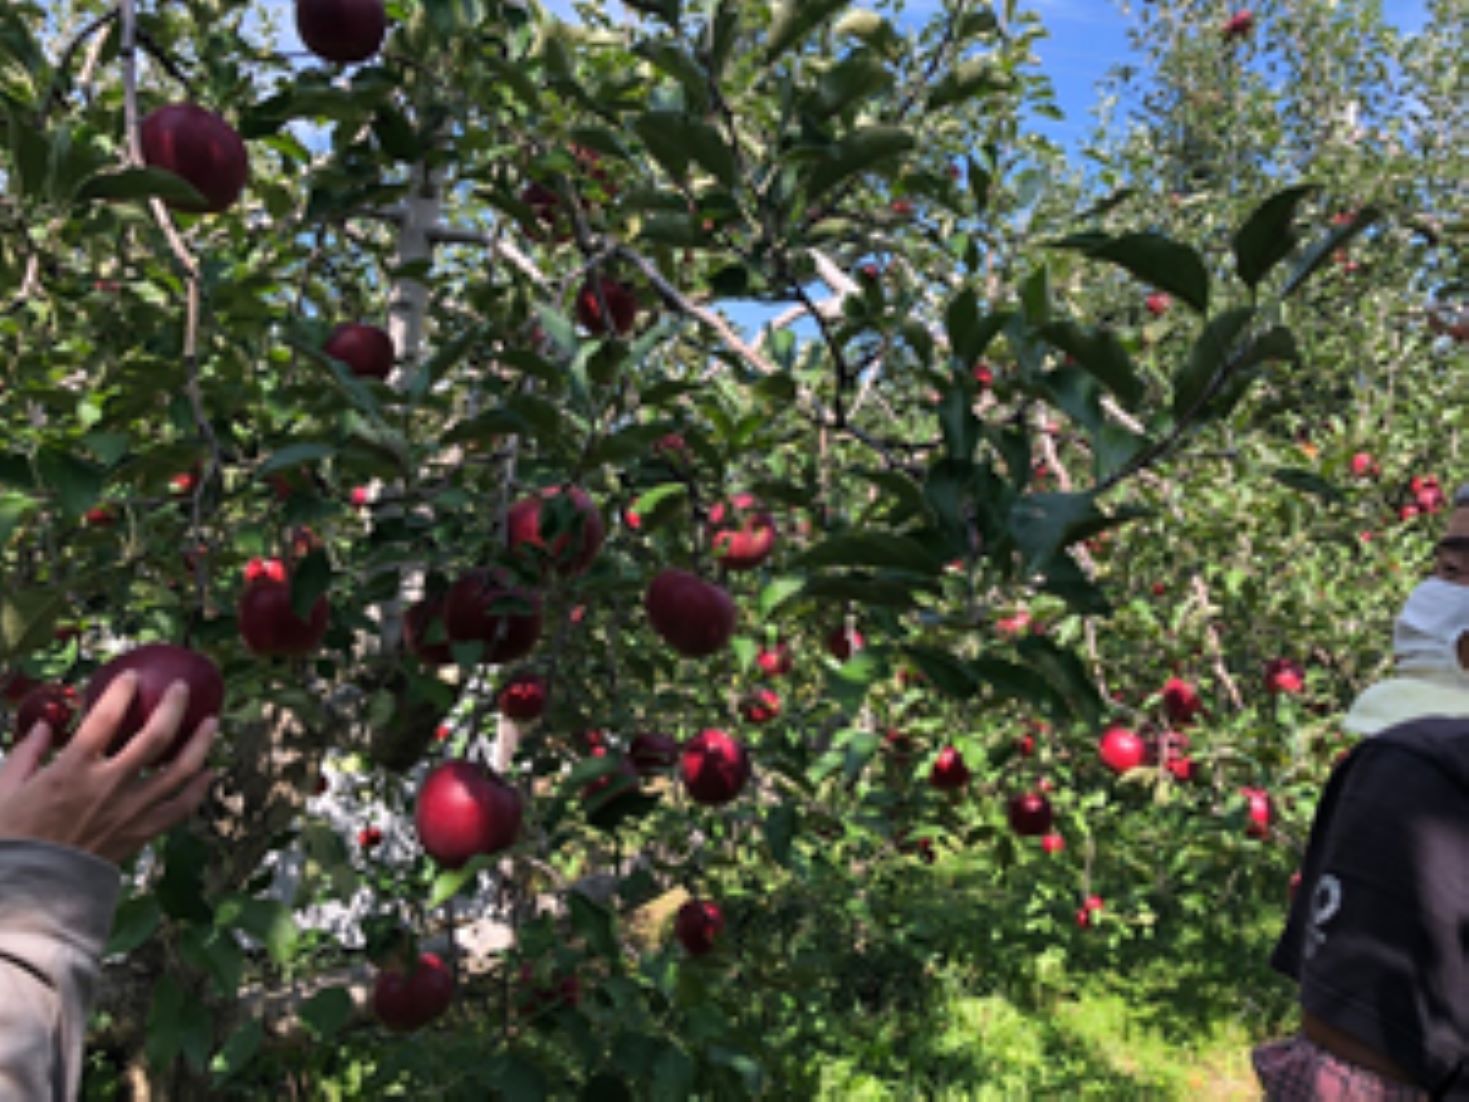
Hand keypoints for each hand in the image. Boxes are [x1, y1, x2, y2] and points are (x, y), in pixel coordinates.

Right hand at [0, 670, 217, 864]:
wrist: (28, 892)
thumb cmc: (11, 838)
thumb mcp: (3, 789)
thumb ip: (26, 752)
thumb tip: (44, 725)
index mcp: (72, 769)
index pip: (105, 717)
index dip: (122, 691)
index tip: (133, 675)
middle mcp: (108, 785)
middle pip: (156, 736)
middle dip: (174, 706)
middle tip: (183, 688)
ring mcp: (130, 810)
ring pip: (181, 770)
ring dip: (200, 743)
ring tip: (211, 722)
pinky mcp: (142, 833)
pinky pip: (181, 808)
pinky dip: (199, 789)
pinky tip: (209, 773)